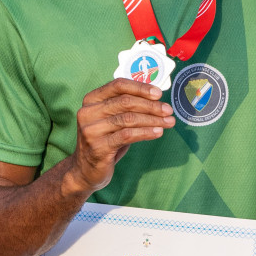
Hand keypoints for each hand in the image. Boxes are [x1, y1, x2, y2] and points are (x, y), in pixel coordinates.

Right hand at [66, 78, 174, 192]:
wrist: (86, 169)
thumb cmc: (106, 140)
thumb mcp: (114, 119)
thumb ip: (128, 107)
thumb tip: (157, 99)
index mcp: (91, 100)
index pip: (118, 85)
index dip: (141, 88)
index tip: (159, 94)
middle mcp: (88, 112)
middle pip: (125, 102)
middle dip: (151, 106)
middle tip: (169, 110)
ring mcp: (91, 130)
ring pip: (128, 119)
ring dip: (153, 120)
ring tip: (168, 122)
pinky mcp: (98, 147)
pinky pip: (127, 135)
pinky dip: (146, 132)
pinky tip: (158, 132)